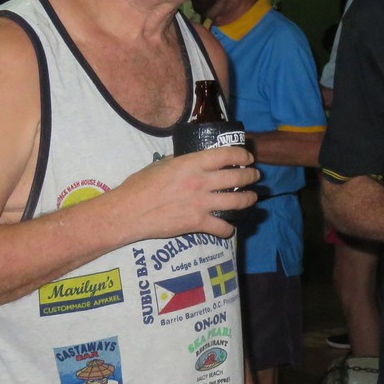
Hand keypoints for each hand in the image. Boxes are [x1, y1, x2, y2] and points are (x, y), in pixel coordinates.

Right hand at [117, 145, 259, 239]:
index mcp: (192, 163)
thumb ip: (181, 161)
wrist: (128, 212)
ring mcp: (201, 203)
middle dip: (251, 176)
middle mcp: (201, 181)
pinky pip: (222, 227)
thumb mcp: (162, 164)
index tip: (247, 156)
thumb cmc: (140, 185)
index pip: (226, 154)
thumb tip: (193, 159)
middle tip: (254, 176)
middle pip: (237, 176)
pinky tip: (229, 228)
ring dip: (248, 199)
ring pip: (236, 201)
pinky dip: (228, 229)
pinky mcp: (197, 223)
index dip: (242, 154)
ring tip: (252, 198)